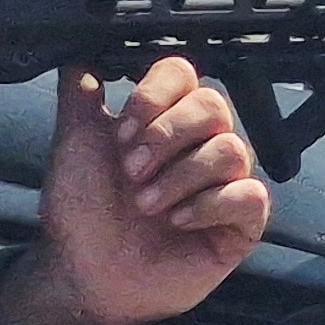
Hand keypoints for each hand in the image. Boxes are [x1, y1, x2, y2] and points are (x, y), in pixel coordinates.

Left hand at [0, 58, 267, 324]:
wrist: (85, 270)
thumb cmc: (82, 209)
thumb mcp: (74, 141)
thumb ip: (79, 93)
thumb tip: (80, 54)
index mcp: (162, 120)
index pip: (183, 75)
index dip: (155, 98)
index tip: (122, 131)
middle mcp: (197, 145)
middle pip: (213, 105)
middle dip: (167, 136)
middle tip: (131, 170)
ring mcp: (222, 183)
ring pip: (231, 149)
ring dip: (181, 176)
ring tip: (145, 204)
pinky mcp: (240, 223)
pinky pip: (250, 196)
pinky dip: (210, 205)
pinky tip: (177, 221)